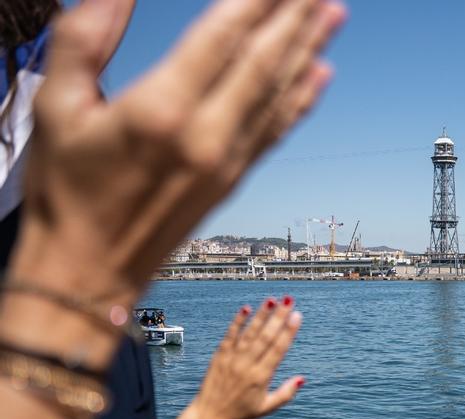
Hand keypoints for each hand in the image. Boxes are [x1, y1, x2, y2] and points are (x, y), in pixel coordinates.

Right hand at [12, 0, 343, 306]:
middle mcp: (206, 136)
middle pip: (263, 61)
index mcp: (161, 112)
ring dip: (308, 49)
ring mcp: (227, 160)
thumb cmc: (65, 190)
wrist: (89, 271)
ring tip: (334, 13)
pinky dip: (302, 98)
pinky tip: (321, 73)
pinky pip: (277, 129)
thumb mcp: (56, 106)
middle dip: (295, 17)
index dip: (256, 1)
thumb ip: (86, 38)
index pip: (222, 38)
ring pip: (278, 93)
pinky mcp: (235, 179)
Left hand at [190, 300, 304, 418]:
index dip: (288, 331)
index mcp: (260, 377)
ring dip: (261, 315)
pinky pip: (230, 335)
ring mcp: (231, 359)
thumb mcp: (267, 407)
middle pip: (265, 336)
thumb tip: (302, 378)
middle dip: (278, 317)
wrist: (208, 416)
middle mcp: (246, 365)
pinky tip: (246, 308)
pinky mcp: (219, 356)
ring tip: (271, 300)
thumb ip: (286, 393)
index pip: (277, 350)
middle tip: (289, 300)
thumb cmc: (240, 413)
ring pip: (249, 333)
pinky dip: (238, 321)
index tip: (297, 316)